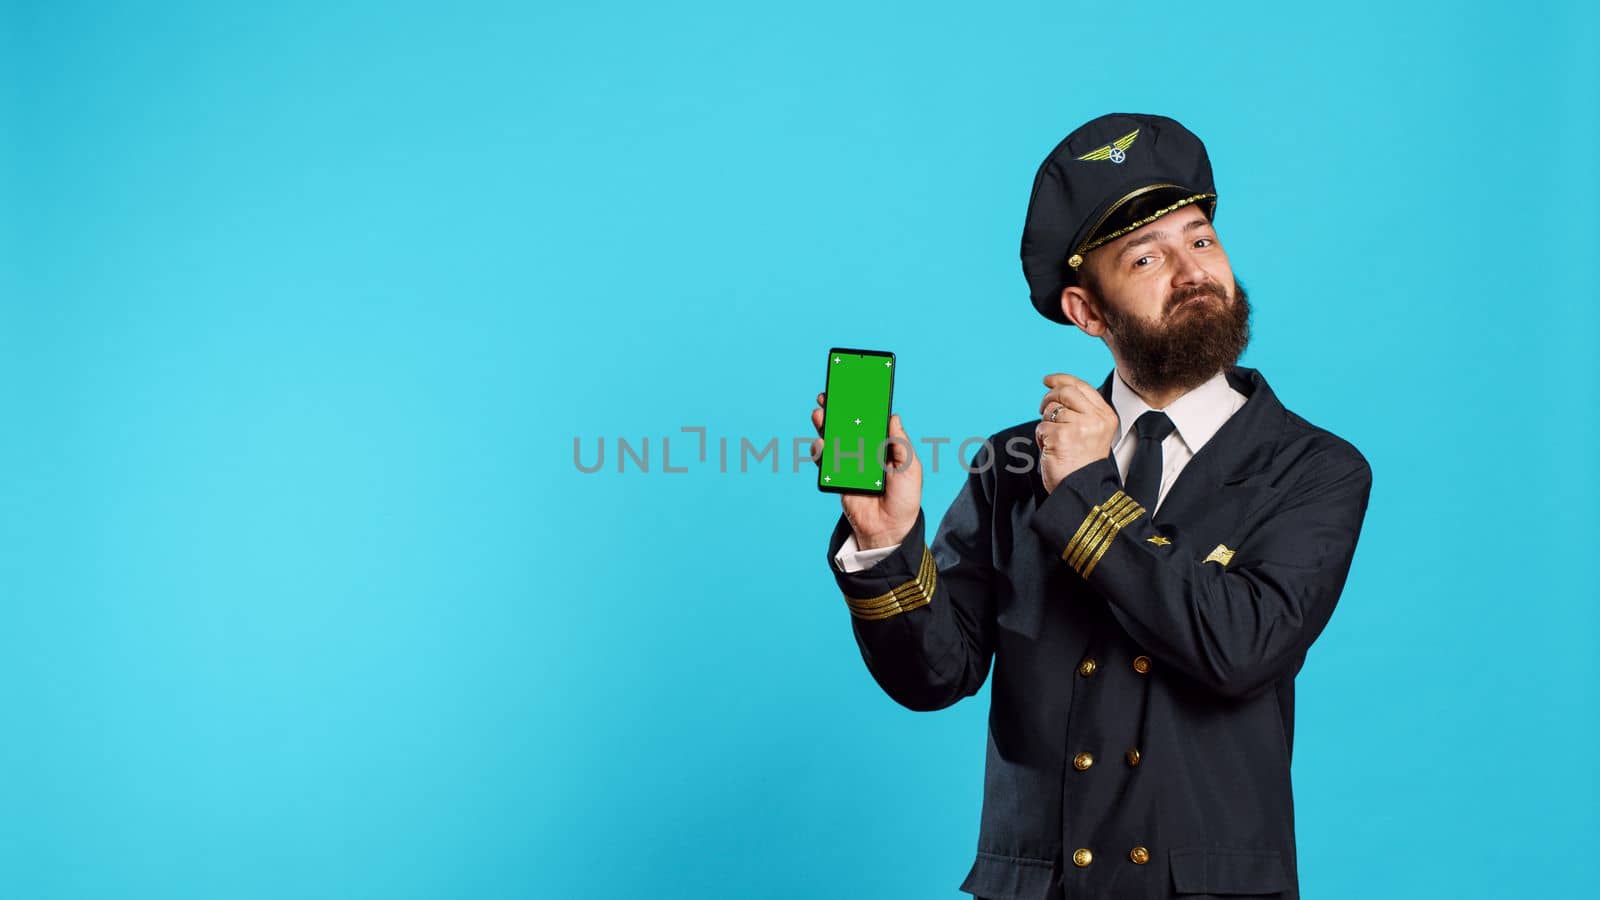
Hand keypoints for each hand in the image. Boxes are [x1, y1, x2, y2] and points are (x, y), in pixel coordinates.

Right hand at [811, 392, 921, 549]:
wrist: (888, 529)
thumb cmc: (904, 499)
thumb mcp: (911, 468)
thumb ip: (901, 443)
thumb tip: (893, 416)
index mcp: (884, 446)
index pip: (872, 420)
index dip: (863, 404)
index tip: (855, 387)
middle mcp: (865, 450)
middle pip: (848, 424)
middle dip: (838, 408)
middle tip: (829, 395)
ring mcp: (849, 462)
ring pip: (833, 438)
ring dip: (825, 424)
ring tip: (821, 414)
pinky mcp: (837, 476)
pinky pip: (825, 460)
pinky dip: (820, 449)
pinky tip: (821, 442)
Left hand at [1035, 373, 1118, 493]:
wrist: (1083, 490)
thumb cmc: (1083, 465)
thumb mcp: (1092, 433)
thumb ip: (1082, 411)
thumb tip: (1057, 390)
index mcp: (1106, 416)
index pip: (1082, 386)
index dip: (1061, 379)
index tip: (1048, 380)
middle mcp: (1095, 419)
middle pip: (1065, 391)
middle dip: (1049, 398)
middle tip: (1042, 409)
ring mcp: (1079, 426)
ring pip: (1051, 410)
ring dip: (1045, 423)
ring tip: (1053, 440)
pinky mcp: (1061, 436)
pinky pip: (1041, 427)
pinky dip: (1040, 438)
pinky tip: (1050, 449)